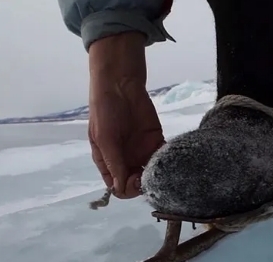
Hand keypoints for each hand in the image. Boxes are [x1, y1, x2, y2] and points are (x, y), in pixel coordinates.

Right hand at [88, 33, 164, 198]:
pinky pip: (163, 157)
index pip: (117, 186)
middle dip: (143, 184)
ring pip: (151, 173)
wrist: (121, 85)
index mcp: (108, 162)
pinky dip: (166, 161)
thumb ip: (114, 162)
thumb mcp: (104, 138)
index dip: (126, 188)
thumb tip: (119, 189)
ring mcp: (141, 151)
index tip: (134, 179)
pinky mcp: (156, 140)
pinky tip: (167, 158)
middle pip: (136, 183)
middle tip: (149, 174)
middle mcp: (125, 159)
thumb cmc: (105, 111)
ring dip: (156, 175)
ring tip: (159, 167)